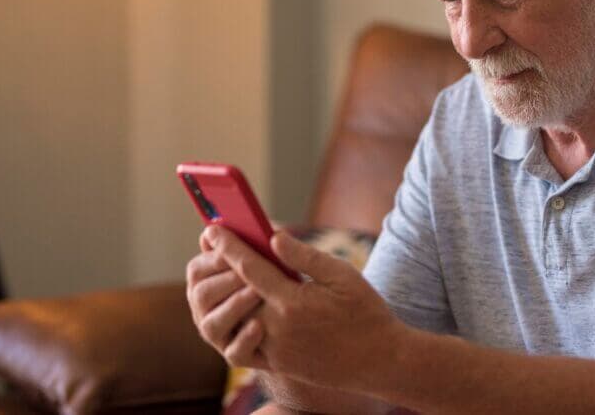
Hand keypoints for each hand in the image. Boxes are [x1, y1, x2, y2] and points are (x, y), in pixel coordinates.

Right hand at [185, 229, 268, 369]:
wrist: (304, 323)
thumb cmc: (281, 280)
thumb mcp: (268, 260)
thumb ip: (250, 245)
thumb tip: (235, 226)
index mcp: (208, 280)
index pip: (198, 268)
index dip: (215, 257)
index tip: (232, 248)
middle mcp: (206, 309)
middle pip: (201, 295)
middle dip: (224, 280)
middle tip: (246, 270)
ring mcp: (219, 334)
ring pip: (211, 326)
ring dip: (233, 307)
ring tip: (256, 292)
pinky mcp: (238, 355)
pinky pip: (234, 353)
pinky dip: (244, 339)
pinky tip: (260, 326)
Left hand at [208, 227, 406, 390]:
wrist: (380, 360)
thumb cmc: (365, 312)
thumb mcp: (342, 275)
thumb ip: (304, 256)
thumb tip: (274, 235)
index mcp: (291, 302)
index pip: (248, 267)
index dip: (229, 246)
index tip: (213, 229)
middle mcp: (277, 328)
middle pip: (236, 291)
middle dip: (224, 267)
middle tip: (216, 247)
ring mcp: (275, 350)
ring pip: (237, 319)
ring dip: (229, 295)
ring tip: (229, 275)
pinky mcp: (278, 365)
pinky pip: (245, 346)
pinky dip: (239, 325)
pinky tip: (244, 308)